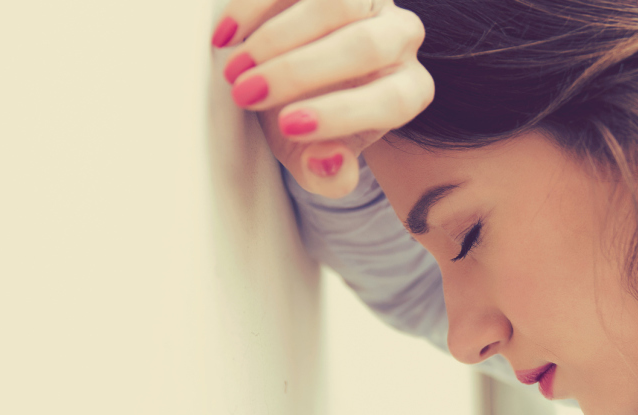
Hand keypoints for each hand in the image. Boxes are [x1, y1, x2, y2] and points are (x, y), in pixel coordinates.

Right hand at [212, 0, 432, 197]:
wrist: (297, 68)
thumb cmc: (312, 112)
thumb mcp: (313, 152)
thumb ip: (325, 174)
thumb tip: (328, 165)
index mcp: (408, 89)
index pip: (393, 100)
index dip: (342, 115)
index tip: (288, 126)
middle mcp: (401, 38)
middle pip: (365, 46)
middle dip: (299, 72)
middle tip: (247, 95)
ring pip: (335, 3)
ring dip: (277, 37)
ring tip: (235, 68)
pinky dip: (256, 6)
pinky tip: (228, 35)